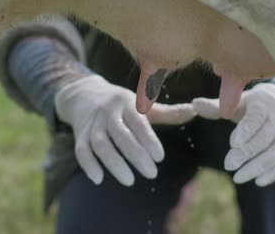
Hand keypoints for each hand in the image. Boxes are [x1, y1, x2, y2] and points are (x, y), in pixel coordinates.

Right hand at [55, 75, 195, 185]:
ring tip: (130, 180)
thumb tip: (195, 111)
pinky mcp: (80, 134)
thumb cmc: (121, 104)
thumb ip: (167, 112)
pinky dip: (89, 165)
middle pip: (121, 135)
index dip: (148, 139)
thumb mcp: (142, 104)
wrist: (83, 94)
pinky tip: (99, 179)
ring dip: (114, 163)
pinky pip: (81, 150)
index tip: (160, 157)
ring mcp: (92, 124)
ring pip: (101, 144)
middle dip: (136, 155)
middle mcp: (108, 112)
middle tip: (152, 173)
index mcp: (126, 103)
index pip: (138, 122)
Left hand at [192, 83, 274, 185]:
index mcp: (261, 105)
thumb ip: (215, 107)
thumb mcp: (232, 103)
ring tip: (238, 178)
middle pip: (266, 138)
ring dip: (258, 167)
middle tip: (228, 165)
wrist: (274, 106)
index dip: (246, 131)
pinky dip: (273, 173)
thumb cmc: (246, 106)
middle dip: (247, 153)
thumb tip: (194, 104)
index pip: (256, 118)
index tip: (232, 143)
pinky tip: (258, 182)